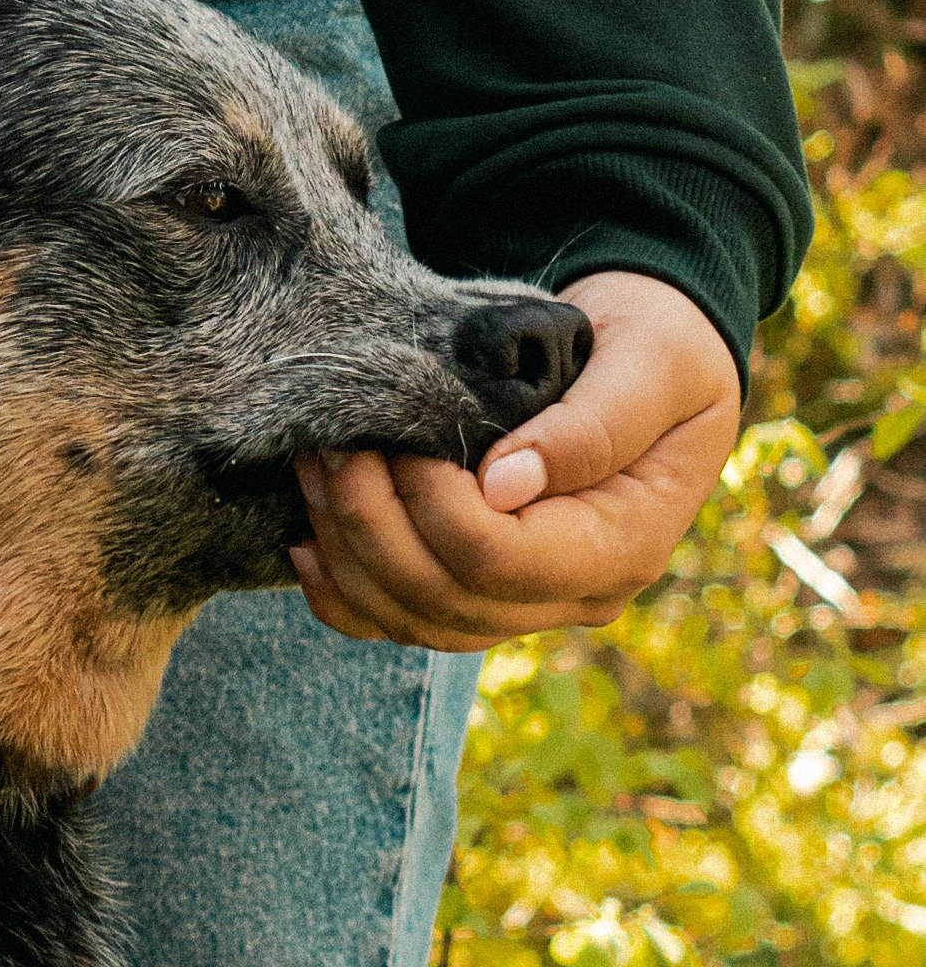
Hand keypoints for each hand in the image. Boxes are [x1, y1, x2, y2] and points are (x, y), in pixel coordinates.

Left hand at [288, 270, 741, 651]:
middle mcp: (578, 595)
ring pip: (415, 619)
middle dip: (372, 525)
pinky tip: (307, 544)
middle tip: (334, 446)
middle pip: (446, 598)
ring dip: (349, 552)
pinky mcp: (486, 594)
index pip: (499, 560)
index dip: (433, 506)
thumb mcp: (652, 360)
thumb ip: (593, 422)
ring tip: (315, 472)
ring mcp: (529, 605)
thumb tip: (504, 486)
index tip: (402, 440)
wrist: (650, 357)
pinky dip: (345, 594)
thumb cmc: (659, 344)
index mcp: (625, 546)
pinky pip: (402, 622)